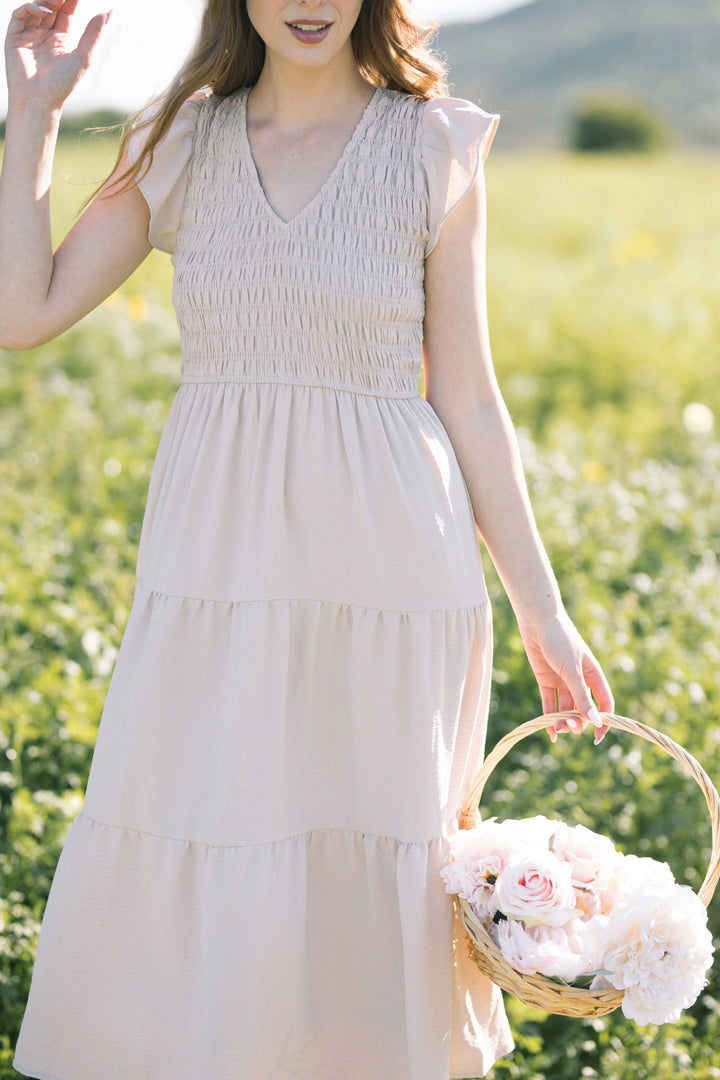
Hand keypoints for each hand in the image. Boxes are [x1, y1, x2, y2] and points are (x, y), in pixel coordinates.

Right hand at [5, 0, 110, 112]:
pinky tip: (44, 11)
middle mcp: (44, 34)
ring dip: (45, 0)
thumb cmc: (62, 84)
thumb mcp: (82, 57)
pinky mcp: (14, 37)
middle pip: (51, 6)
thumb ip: (93, 34)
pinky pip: (19, 15)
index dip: (71, 0)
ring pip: (35, 8)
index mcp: (60, 38)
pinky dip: (30, 8)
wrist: (39, 101)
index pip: (65, 11)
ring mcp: (28, 34)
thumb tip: (108, 12)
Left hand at [516, 608, 613, 744]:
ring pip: (566, 709)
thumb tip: (595, 722)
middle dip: (579, 722)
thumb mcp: (572, 670)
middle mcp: (579, 681)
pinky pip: (550, 705)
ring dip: (564, 722)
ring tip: (558, 729)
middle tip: (570, 726)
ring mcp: (562, 682)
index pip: (604, 703)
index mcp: (593, 676)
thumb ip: (582, 696)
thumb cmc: (560, 641)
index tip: (597, 737)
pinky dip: (550, 719)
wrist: (537, 622)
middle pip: (583, 710)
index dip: (603, 720)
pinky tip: (551, 733)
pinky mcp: (546, 682)